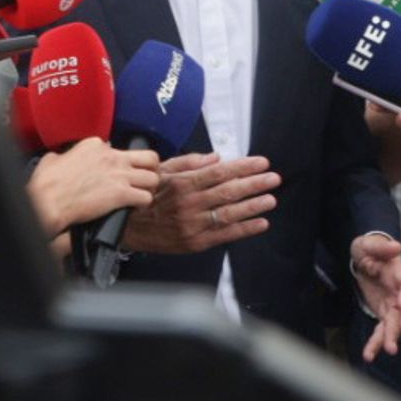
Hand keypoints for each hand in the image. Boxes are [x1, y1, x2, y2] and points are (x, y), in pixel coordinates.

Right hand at [26, 139, 158, 238]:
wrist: (49, 201)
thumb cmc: (47, 183)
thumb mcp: (53, 159)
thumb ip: (65, 156)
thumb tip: (63, 160)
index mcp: (95, 145)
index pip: (122, 149)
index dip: (122, 162)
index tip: (116, 171)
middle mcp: (112, 156)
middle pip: (149, 158)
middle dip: (150, 169)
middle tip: (144, 179)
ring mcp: (119, 174)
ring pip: (153, 178)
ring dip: (149, 188)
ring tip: (141, 195)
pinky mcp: (121, 194)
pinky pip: (146, 198)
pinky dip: (143, 204)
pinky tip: (134, 207)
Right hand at [121, 152, 278, 254]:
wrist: (126, 227)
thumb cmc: (145, 197)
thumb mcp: (161, 172)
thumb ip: (188, 163)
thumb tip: (216, 158)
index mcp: (182, 184)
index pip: (220, 173)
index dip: (244, 167)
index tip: (262, 162)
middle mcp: (190, 204)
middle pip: (229, 192)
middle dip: (255, 184)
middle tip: (273, 178)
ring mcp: (194, 225)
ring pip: (230, 213)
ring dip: (254, 206)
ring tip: (271, 199)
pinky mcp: (195, 242)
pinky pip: (225, 235)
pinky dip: (245, 229)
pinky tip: (261, 223)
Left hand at [351, 234, 400, 361]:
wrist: (363, 259)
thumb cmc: (369, 249)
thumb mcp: (370, 244)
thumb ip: (382, 247)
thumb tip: (396, 246)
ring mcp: (394, 306)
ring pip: (397, 324)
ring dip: (393, 336)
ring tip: (390, 350)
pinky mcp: (384, 314)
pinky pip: (381, 331)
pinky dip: (376, 343)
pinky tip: (369, 355)